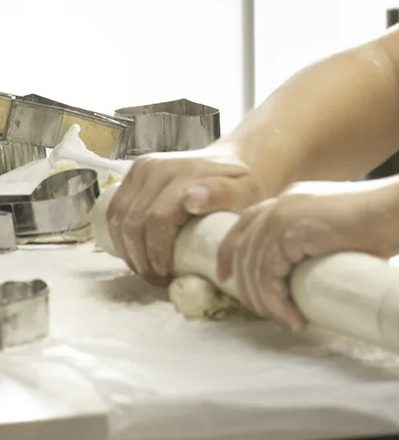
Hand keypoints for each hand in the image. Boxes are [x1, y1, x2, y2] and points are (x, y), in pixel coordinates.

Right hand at [105, 150, 269, 283]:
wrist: (234, 160)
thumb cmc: (242, 186)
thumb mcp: (244, 192)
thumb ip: (223, 195)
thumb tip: (191, 200)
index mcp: (186, 173)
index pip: (157, 219)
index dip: (156, 253)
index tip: (166, 276)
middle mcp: (159, 167)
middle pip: (134, 222)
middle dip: (141, 257)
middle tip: (156, 279)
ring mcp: (143, 167)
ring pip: (119, 217)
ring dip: (127, 250)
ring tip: (147, 268)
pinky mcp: (134, 171)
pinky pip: (114, 209)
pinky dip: (118, 236)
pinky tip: (133, 252)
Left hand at [216, 181, 393, 331]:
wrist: (397, 212)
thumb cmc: (382, 226)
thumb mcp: (337, 233)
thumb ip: (315, 247)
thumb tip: (306, 280)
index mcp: (289, 201)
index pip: (244, 226)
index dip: (230, 254)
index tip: (227, 280)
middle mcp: (280, 203)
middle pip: (241, 250)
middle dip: (248, 288)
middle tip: (267, 314)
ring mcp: (282, 215)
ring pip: (253, 268)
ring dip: (267, 303)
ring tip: (288, 321)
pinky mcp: (289, 231)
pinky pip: (268, 276)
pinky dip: (278, 303)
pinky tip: (294, 317)